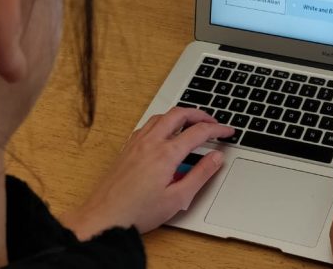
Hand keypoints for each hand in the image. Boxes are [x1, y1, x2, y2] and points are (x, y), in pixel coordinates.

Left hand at [61, 107, 233, 238]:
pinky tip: (165, 132)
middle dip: (199, 114)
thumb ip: (200, 175)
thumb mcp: (178, 198)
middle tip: (212, 121)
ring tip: (192, 122)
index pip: (198, 132)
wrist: (105, 218)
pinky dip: (162, 121)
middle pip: (179, 114)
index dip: (218, 129)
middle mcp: (150, 142)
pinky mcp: (127, 148)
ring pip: (161, 116)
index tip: (228, 131)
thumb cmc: (138, 212)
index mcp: (166, 154)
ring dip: (180, 115)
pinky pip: (147, 125)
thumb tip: (216, 158)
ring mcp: (136, 143)